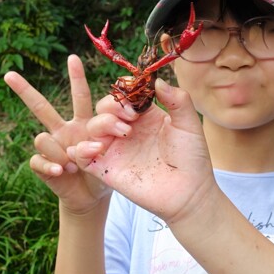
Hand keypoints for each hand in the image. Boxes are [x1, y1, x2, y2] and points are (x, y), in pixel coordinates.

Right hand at [5, 54, 114, 213]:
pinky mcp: (42, 166)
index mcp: (82, 121)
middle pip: (40, 107)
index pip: (79, 96)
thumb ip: (100, 143)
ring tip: (75, 164)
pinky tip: (61, 171)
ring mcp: (51, 147)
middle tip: (8, 74)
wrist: (93, 195)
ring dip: (60, 151)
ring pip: (41, 137)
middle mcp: (63, 130)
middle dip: (24, 90)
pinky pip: (38, 159)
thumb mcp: (112, 153)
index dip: (75, 76)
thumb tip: (84, 145)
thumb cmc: (106, 169)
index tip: (72, 58)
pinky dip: (50, 165)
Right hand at [69, 78, 218, 225]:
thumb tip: (157, 80)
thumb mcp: (188, 124)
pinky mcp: (106, 169)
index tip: (137, 101)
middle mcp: (127, 131)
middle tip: (130, 117)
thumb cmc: (192, 159)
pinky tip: (98, 148)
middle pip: (103, 108)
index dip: (125, 93)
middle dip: (112, 106)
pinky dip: (82, 149)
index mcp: (144, 117)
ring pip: (92, 127)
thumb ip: (177, 100)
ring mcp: (116, 150)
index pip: (123, 96)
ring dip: (102, 123)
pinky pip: (82, 156)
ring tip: (125, 132)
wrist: (189, 193)